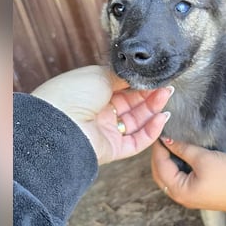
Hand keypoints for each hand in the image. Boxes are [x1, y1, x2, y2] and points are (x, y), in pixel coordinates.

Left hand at [32, 66, 171, 164]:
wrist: (59, 122)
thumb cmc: (72, 93)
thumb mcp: (100, 75)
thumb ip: (123, 77)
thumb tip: (138, 75)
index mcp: (92, 93)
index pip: (122, 89)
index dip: (140, 84)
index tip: (156, 78)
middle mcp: (99, 112)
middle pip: (131, 105)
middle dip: (150, 96)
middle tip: (167, 87)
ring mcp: (105, 132)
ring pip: (136, 122)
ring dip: (153, 110)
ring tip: (166, 97)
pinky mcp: (112, 150)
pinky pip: (136, 141)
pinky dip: (151, 131)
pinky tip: (161, 118)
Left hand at [151, 138, 225, 218]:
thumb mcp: (204, 158)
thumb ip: (183, 149)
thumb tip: (167, 140)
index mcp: (178, 190)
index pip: (160, 165)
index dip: (158, 147)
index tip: (159, 131)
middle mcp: (180, 197)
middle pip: (160, 174)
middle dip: (159, 156)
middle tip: (162, 138)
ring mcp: (188, 198)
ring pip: (169, 178)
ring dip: (167, 162)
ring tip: (170, 144)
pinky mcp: (197, 195)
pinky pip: (179, 181)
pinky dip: (176, 168)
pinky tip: (180, 156)